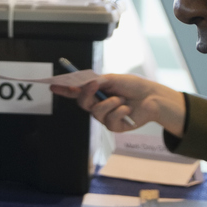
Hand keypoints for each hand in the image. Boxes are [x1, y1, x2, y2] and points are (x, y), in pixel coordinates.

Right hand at [46, 71, 186, 135]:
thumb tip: (87, 82)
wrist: (153, 99)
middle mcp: (98, 104)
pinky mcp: (114, 127)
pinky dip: (120, 111)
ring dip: (110, 102)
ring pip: (96, 111)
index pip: (76, 91)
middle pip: (82, 102)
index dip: (64, 90)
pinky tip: (127, 108)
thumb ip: (100, 81)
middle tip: (93, 85)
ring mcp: (105, 117)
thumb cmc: (135, 87)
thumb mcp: (115, 79)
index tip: (53, 86)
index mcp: (96, 92)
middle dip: (86, 93)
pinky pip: (109, 120)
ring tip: (122, 99)